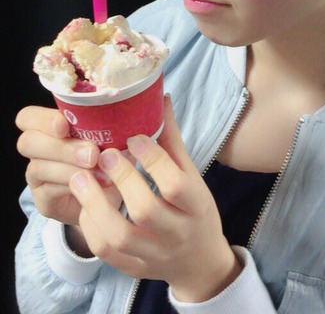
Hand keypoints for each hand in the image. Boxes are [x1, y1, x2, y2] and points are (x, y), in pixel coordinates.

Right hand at [15, 105, 120, 226]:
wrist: (106, 198)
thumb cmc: (106, 159)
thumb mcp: (108, 140)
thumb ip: (109, 130)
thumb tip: (126, 124)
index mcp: (49, 127)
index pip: (28, 117)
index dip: (42, 119)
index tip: (65, 124)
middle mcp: (38, 150)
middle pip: (28, 142)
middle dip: (61, 146)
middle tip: (91, 153)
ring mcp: (37, 175)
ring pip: (38, 166)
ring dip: (70, 167)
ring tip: (98, 169)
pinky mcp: (43, 198)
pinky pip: (49, 190)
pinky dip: (74, 185)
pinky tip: (95, 185)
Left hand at [69, 95, 241, 301]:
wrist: (200, 261)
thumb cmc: (196, 210)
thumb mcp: (192, 176)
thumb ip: (172, 142)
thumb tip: (160, 99)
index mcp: (196, 206)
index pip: (175, 184)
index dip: (152, 158)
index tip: (133, 137)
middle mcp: (177, 234)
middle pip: (145, 210)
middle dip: (121, 178)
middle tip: (105, 153)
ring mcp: (154, 255)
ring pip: (119, 236)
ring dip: (95, 203)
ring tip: (80, 178)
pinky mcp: (133, 269)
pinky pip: (105, 251)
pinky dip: (91, 225)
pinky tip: (85, 203)